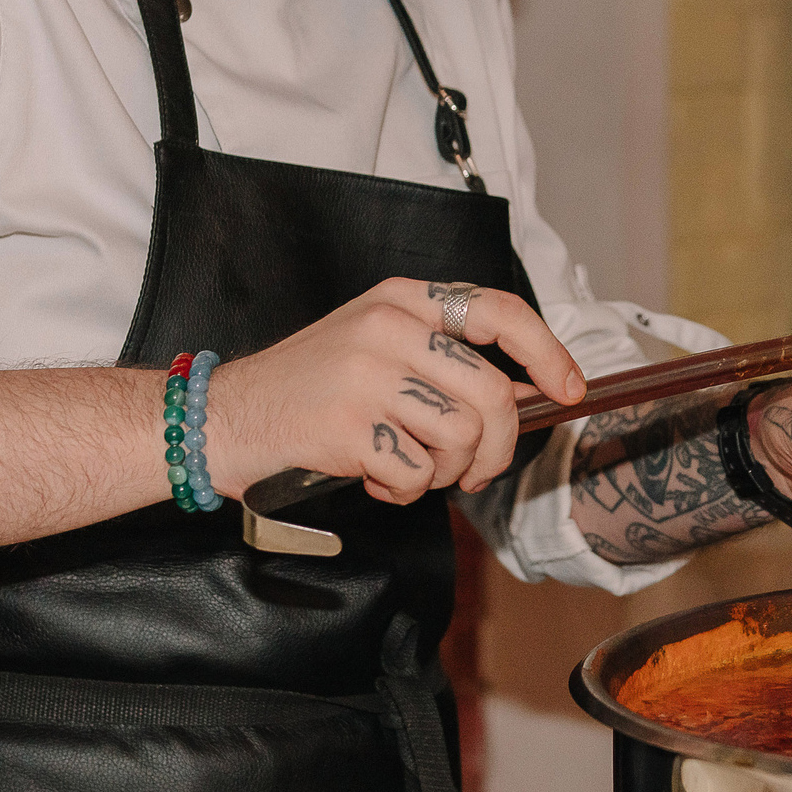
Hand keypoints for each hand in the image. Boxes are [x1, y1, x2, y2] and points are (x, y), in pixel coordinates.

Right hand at [214, 279, 585, 504]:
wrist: (224, 416)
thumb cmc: (309, 388)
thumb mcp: (376, 347)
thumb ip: (443, 359)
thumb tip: (526, 392)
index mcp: (401, 300)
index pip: (498, 312)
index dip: (545, 351)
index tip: (568, 388)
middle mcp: (388, 327)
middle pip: (493, 395)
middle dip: (498, 448)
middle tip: (475, 470)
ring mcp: (367, 374)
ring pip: (462, 438)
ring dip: (447, 473)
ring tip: (411, 469)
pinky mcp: (349, 426)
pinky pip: (418, 474)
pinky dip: (406, 491)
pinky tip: (376, 479)